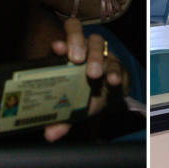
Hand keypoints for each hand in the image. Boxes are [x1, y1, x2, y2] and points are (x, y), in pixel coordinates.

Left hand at [45, 18, 127, 141]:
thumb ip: (60, 118)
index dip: (62, 38)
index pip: (63, 35)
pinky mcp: (118, 66)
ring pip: (98, 45)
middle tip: (77, 59)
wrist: (106, 100)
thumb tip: (51, 134)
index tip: (58, 48)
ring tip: (94, 74)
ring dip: (96, 58)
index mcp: (67, 52)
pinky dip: (115, 73)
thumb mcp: (70, 107)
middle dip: (77, 43)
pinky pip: (118, 65)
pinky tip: (113, 81)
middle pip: (79, 33)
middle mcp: (83, 48)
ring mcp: (101, 54)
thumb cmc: (83, 95)